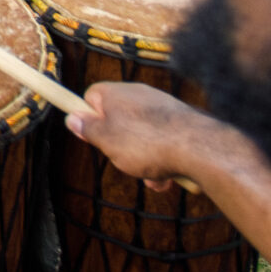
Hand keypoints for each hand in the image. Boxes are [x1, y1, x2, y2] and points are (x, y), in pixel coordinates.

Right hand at [66, 82, 217, 193]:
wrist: (198, 147)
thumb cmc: (147, 142)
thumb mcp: (106, 140)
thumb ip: (88, 128)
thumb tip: (72, 117)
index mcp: (115, 94)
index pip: (92, 97)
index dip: (89, 118)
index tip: (92, 135)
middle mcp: (138, 95)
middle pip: (117, 121)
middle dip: (119, 146)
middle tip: (122, 160)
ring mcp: (161, 107)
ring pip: (141, 135)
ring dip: (142, 160)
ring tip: (151, 177)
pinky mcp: (179, 121)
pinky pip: (162, 140)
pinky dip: (162, 159)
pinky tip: (167, 177)